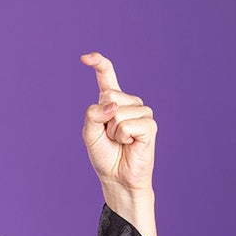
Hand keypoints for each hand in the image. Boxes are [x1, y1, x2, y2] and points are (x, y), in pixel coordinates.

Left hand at [79, 52, 155, 195]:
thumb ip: (93, 115)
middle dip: (102, 119)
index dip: (98, 63)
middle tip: (110, 135)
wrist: (117, 177)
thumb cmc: (104, 155)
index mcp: (112, 101)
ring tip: (121, 141)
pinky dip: (123, 136)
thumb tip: (112, 106)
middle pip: (108, 95)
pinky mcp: (150, 125)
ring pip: (117, 112)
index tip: (85, 57)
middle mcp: (129, 102)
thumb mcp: (89, 134)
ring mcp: (141, 112)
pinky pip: (128, 124)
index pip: (107, 76)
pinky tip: (130, 144)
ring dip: (113, 131)